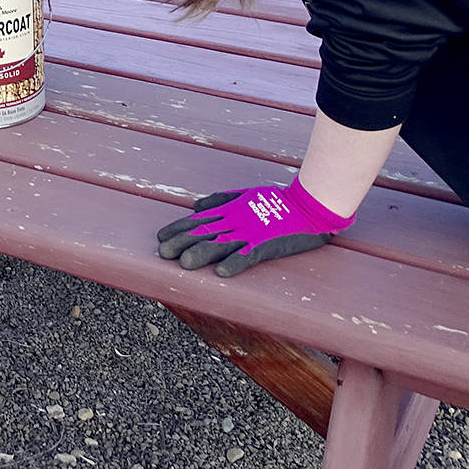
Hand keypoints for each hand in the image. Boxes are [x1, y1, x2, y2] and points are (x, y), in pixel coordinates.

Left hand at [155, 177, 354, 277]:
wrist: (308, 205)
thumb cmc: (277, 201)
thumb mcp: (245, 195)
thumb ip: (220, 200)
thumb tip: (195, 206)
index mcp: (230, 211)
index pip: (198, 220)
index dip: (178, 229)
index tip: (160, 238)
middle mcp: (235, 222)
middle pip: (204, 232)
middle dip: (181, 242)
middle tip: (163, 253)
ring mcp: (251, 234)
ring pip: (221, 244)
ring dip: (202, 254)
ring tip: (184, 263)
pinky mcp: (267, 245)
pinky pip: (248, 256)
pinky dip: (235, 264)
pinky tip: (221, 273)